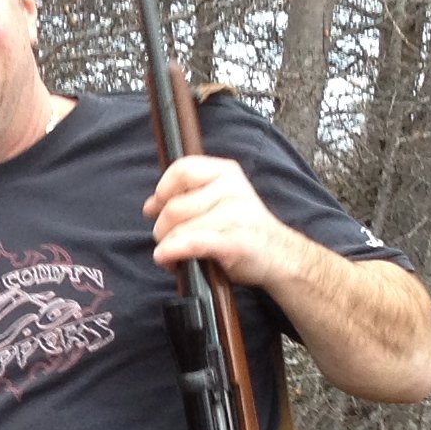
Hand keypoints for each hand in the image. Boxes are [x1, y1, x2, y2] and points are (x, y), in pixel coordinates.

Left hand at [145, 154, 303, 291]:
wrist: (280, 256)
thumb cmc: (245, 229)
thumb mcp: (220, 200)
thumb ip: (188, 196)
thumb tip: (151, 205)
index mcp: (225, 172)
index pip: (182, 169)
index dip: (162, 191)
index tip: (155, 208)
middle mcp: (230, 189)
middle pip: (174, 205)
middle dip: (161, 228)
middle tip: (165, 240)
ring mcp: (234, 215)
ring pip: (179, 228)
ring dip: (166, 246)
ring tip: (171, 255)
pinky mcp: (233, 242)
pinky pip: (190, 243)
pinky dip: (171, 253)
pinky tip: (168, 260)